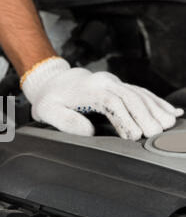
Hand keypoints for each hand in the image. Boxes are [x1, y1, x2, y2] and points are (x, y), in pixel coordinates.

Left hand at [21, 57, 183, 139]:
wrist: (51, 80)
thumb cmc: (49, 99)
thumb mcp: (46, 111)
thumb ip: (65, 121)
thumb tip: (89, 132)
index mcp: (89, 89)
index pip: (112, 102)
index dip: (125, 118)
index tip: (134, 136)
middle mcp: (105, 82)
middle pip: (131, 97)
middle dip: (146, 116)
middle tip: (155, 134)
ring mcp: (114, 82)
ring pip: (140, 94)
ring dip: (156, 109)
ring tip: (168, 125)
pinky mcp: (119, 86)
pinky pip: (142, 93)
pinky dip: (157, 103)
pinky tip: (170, 112)